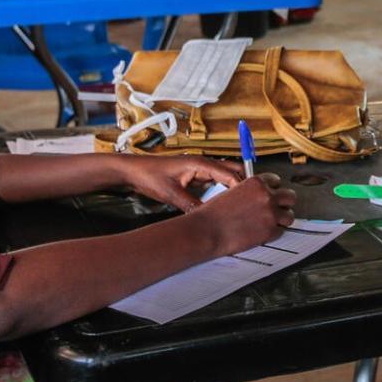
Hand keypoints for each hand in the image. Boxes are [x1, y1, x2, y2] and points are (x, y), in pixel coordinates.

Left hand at [117, 155, 244, 211]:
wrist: (133, 172)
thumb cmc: (149, 176)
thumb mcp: (171, 194)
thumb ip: (191, 205)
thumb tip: (207, 218)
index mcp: (200, 163)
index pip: (230, 174)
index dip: (241, 188)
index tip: (248, 202)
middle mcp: (203, 163)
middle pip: (232, 171)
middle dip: (241, 185)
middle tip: (247, 203)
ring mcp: (199, 169)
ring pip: (224, 177)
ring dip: (231, 189)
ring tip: (237, 206)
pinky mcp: (193, 176)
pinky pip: (213, 182)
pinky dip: (220, 192)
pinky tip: (219, 205)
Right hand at [193, 174, 295, 255]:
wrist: (207, 231)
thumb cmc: (214, 213)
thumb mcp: (232, 192)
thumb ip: (250, 192)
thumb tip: (260, 195)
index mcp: (256, 183)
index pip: (276, 181)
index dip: (273, 189)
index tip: (271, 194)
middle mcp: (266, 196)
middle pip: (290, 197)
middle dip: (284, 203)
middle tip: (277, 209)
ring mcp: (270, 214)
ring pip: (289, 216)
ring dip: (281, 220)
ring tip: (270, 223)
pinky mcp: (270, 231)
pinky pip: (281, 232)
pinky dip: (273, 233)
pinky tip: (261, 233)